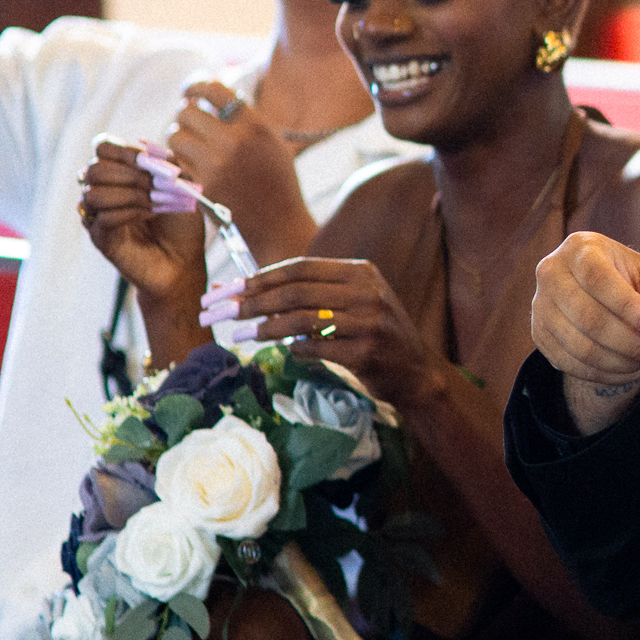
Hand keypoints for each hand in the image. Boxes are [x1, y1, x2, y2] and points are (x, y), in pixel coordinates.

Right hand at [78, 136, 206, 298]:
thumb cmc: (182, 225)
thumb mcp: (183, 187)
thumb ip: (167, 163)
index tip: (149, 162)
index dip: (124, 151)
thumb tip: (146, 144)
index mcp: (120, 173)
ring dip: (128, 195)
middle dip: (129, 175)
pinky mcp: (100, 237)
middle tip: (155, 187)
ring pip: (93, 193)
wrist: (184, 262)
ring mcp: (98, 215)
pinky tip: (148, 216)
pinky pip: (102, 217)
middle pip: (94, 168)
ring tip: (153, 203)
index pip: (103, 148)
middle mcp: (104, 190)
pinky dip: (128, 213)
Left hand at [164, 82, 315, 263]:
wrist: (278, 226)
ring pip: (175, 136)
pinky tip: (197, 171)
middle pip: (186, 112)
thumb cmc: (276, 182)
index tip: (189, 92)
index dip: (195, 86)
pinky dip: (182, 164)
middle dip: (185, 119)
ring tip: (193, 151)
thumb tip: (209, 94)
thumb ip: (244, 119)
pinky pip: (176, 162)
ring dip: (179, 142)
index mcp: (256, 126)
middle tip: (191, 128)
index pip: (213, 89)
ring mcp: (216, 164)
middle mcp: (235, 141)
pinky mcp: (201, 186)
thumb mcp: (272, 143)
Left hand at [200, 258, 438, 404]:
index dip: (260, 278)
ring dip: (265, 328)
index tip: (227, 290)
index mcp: (360, 272)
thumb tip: (247, 289)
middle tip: (220, 312)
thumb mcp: (353, 302)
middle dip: (252, 302)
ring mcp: (369, 322)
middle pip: (295, 292)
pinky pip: (317, 349)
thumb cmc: (376, 335)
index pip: (299, 268)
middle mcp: (366, 291)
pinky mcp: (367, 352)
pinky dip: (295, 351)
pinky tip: (283, 353)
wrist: (418, 372)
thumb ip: (311, 294)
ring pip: (302, 320)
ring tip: (238, 335)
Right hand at [531, 232, 639, 433]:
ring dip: (618, 362)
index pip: (598, 278)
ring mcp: (540, 306)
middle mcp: (552, 273)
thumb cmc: (630, 280)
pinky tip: (627, 369)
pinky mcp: (539, 334)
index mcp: (580, 249)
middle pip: (587, 316)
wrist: (598, 292)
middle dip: (628, 341)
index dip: (628, 306)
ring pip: (578, 346)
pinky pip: (570, 364)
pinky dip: (603, 374)